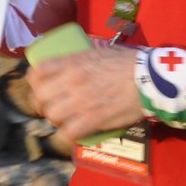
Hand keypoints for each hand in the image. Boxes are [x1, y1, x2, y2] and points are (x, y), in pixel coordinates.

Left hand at [25, 43, 140, 141]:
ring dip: (55, 120)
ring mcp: (82, 100)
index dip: (34, 81)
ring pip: (51, 115)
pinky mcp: (94, 119)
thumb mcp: (100, 50)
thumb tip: (74, 58)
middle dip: (40, 104)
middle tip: (49, 107)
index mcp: (73, 61)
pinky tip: (72, 133)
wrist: (152, 79)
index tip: (39, 87)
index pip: (38, 70)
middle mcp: (72, 80)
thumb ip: (83, 56)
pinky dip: (68, 135)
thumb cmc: (130, 63)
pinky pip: (69, 132)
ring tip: (63, 120)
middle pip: (40, 96)